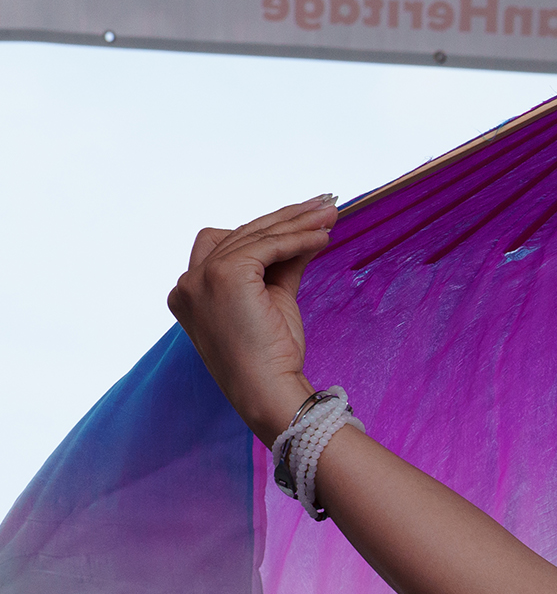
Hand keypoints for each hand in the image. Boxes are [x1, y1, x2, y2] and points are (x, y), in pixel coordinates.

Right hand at [169, 196, 334, 439]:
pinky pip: (268, 246)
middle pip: (242, 233)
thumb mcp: (275, 298)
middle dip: (286, 218)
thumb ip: (283, 264)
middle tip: (322, 204)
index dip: (267, 229)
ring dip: (297, 222)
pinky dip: (298, 238)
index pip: (228, 245)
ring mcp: (200, 278)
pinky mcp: (224, 276)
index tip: (303, 217)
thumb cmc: (272, 354)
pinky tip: (323, 237)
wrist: (268, 389)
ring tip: (330, 214)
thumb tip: (308, 233)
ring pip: (256, 235)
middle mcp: (188, 281)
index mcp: (190, 290)